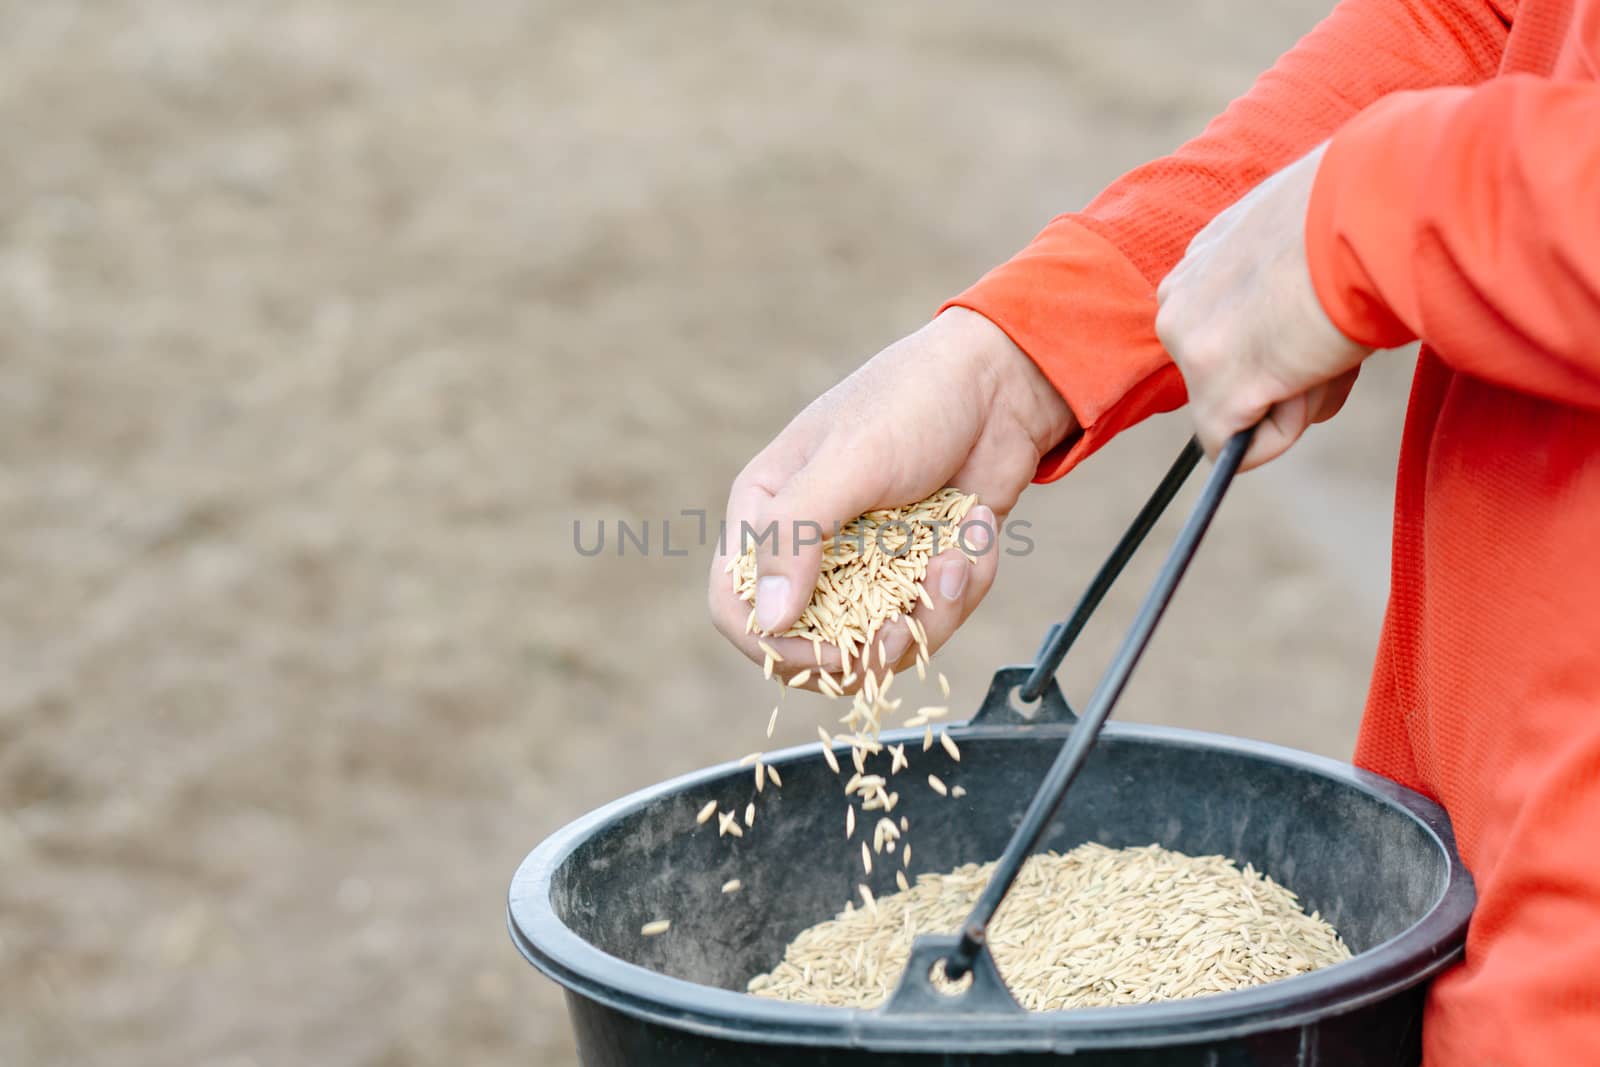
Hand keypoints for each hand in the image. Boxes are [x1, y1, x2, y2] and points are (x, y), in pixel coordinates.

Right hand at [708, 307, 1074, 682]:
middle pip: (810, 649)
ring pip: (880, 644)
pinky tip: (975, 532)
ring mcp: (865, 565)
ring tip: (957, 559)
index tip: (836, 650)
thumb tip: (770, 618)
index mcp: (767, 514)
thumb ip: (797, 535)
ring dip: (930, 614)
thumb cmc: (912, 402)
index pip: (736, 609)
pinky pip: (931, 618)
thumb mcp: (849, 461)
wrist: (1001, 385)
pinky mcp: (917, 572)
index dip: (776, 647)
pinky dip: (962, 586)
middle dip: (869, 647)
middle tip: (907, 625)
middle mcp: (808, 548)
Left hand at [1155, 143, 1370, 469]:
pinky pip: (1234, 449)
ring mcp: (1192, 347)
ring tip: (1329, 340)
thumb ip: (1282, 281)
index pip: (1225, 330)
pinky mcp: (1216, 391)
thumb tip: (1295, 334)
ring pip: (1235, 411)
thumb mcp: (1305, 236)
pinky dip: (1284, 433)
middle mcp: (1179, 301)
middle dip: (1283, 375)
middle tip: (1328, 333)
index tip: (1313, 320)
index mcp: (1202, 260)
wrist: (1372, 213)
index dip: (1277, 343)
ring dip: (1296, 394)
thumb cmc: (1364, 212)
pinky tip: (1314, 375)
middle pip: (1227, 375)